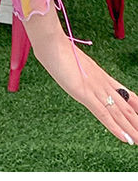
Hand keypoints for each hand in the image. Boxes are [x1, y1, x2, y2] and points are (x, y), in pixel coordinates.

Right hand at [33, 31, 137, 146]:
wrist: (52, 42)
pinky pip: (103, 113)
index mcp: (101, 76)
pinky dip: (115, 127)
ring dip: (131, 129)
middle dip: (136, 122)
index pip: (126, 94)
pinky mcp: (84, 93)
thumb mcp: (74, 62)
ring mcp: (94, 88)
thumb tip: (79, 74)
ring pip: (119, 113)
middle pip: (126, 107)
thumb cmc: (58, 49)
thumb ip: (81, 71)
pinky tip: (124, 138)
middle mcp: (102, 83)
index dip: (137, 107)